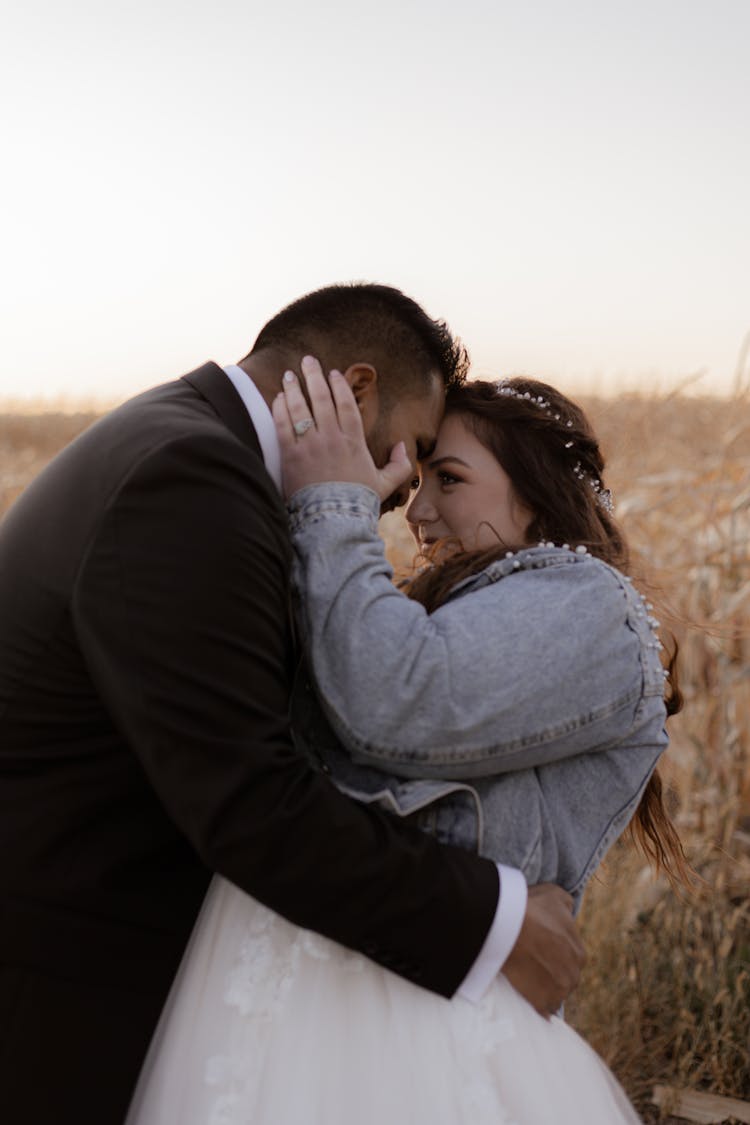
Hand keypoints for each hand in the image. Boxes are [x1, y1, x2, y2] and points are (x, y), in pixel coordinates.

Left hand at [272, 356, 412, 501]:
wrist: (333, 521)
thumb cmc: (358, 503)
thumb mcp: (385, 484)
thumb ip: (399, 465)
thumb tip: (401, 445)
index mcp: (353, 441)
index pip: (346, 404)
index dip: (339, 386)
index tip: (334, 373)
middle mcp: (331, 438)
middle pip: (321, 398)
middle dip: (314, 376)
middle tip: (308, 361)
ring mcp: (310, 446)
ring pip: (300, 408)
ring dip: (293, 388)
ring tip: (289, 375)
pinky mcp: (290, 456)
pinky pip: (283, 425)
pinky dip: (280, 409)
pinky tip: (278, 399)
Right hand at [502, 884, 584, 1017]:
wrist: (507, 927)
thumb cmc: (532, 908)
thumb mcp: (556, 895)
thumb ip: (567, 905)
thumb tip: (568, 913)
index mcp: (580, 953)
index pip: (571, 957)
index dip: (555, 951)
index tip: (540, 946)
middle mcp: (574, 976)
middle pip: (564, 977)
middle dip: (552, 971)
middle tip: (532, 960)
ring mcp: (557, 992)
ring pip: (554, 994)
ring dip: (544, 988)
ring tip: (526, 977)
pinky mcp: (540, 1003)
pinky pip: (542, 1010)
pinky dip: (537, 1005)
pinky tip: (527, 995)